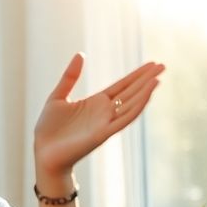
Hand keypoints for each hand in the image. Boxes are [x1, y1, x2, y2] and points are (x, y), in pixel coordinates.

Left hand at [33, 53, 164, 176]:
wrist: (43, 153)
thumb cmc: (48, 129)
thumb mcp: (58, 96)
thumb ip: (70, 77)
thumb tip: (81, 54)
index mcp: (95, 103)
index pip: (122, 86)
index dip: (136, 75)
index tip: (152, 63)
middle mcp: (104, 112)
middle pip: (131, 92)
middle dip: (146, 79)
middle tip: (163, 65)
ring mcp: (106, 122)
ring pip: (131, 104)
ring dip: (145, 91)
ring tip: (158, 77)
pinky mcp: (104, 133)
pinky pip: (125, 118)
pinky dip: (138, 106)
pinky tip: (148, 94)